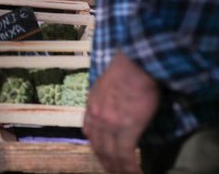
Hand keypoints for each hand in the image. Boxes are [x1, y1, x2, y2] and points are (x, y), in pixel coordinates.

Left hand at [82, 51, 159, 173]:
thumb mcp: (104, 85)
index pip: (89, 134)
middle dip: (107, 163)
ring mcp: (110, 123)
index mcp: (91, 106)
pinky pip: (126, 154)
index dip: (97, 148)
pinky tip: (135, 173)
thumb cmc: (126, 69)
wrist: (135, 62)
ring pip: (111, 154)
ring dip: (119, 169)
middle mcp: (96, 116)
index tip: (104, 157)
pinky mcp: (127, 127)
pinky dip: (129, 167)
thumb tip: (112, 111)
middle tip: (115, 173)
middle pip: (99, 147)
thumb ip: (103, 100)